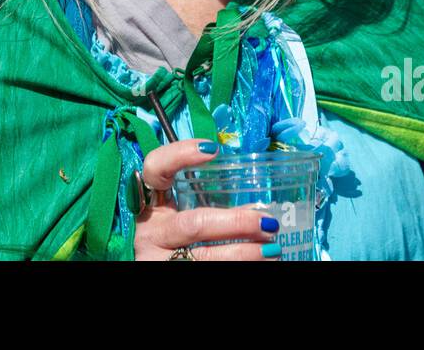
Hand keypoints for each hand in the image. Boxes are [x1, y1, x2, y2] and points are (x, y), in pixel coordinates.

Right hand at [134, 139, 281, 260]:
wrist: (156, 272)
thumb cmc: (178, 238)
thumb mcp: (182, 215)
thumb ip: (205, 203)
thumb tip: (257, 205)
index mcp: (152, 204)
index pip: (155, 169)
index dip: (179, 155)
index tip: (213, 149)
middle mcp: (151, 231)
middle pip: (194, 224)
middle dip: (235, 223)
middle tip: (267, 222)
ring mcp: (157, 259)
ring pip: (204, 257)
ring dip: (244, 253)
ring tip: (272, 249)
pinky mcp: (167, 275)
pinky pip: (206, 271)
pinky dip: (239, 267)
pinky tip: (262, 264)